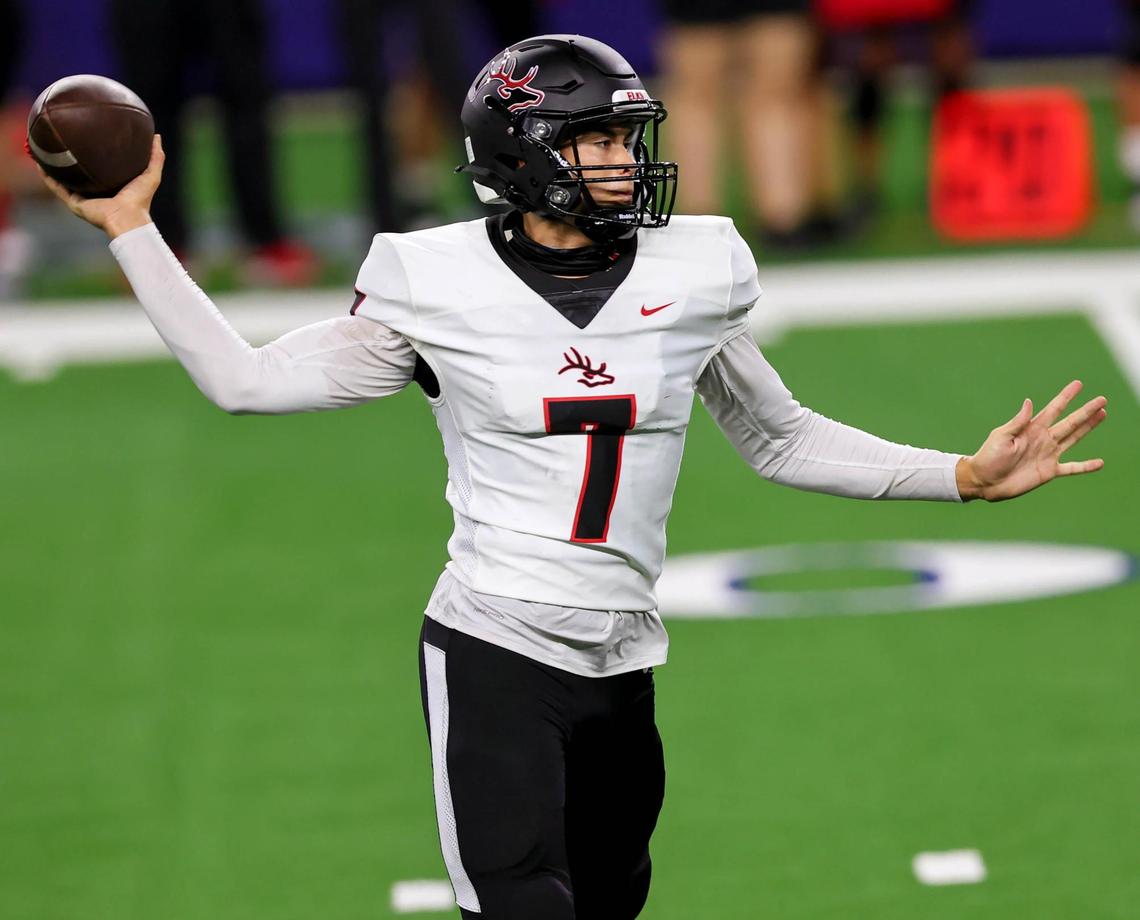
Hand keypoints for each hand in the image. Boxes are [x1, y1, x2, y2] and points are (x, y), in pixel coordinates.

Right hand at [37, 134, 164, 238]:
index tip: (86, 137)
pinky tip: (38, 163)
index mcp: (112, 186)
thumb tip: (157, 135)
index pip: (99, 167)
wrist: (128, 218)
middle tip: (61, 140)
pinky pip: (57, 188)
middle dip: (69, 159)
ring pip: (63, 179)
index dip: (92, 154)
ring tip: (42, 150)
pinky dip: (47, 177)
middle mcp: (95, 192)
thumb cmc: (141, 199)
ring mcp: (83, 198)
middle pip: (79, 173)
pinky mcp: (75, 203)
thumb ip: (155, 156)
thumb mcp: (151, 174)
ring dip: (52, 166)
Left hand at [956, 380, 1106, 500]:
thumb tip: (1029, 402)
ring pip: (1074, 438)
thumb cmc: (989, 457)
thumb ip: (1018, 422)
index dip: (1066, 396)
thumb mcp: (1001, 437)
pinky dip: (1085, 466)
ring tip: (1103, 415)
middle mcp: (1044, 439)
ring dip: (1088, 428)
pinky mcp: (1049, 471)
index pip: (1054, 409)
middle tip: (1102, 399)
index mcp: (1032, 428)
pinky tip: (1100, 463)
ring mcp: (1048, 455)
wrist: (985, 482)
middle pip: (1070, 422)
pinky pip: (1072, 468)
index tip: (1078, 384)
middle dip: (1086, 411)